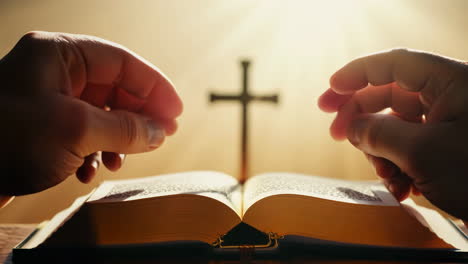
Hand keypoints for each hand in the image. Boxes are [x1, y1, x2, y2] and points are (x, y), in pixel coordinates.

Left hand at [0, 31, 181, 194]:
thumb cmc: (3, 140)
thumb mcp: (74, 130)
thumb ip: (125, 128)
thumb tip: (161, 131)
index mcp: (60, 55)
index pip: (122, 61)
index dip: (155, 86)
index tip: (176, 113)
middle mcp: (55, 72)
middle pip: (115, 88)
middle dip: (137, 116)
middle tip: (160, 138)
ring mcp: (48, 100)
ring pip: (102, 113)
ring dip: (117, 138)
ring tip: (120, 160)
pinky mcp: (44, 126)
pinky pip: (84, 132)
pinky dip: (94, 151)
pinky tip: (89, 169)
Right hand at [318, 48, 467, 220]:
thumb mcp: (424, 153)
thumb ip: (380, 134)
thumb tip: (352, 127)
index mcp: (452, 83)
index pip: (395, 64)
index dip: (358, 73)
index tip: (331, 89)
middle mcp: (451, 99)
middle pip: (391, 95)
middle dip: (361, 116)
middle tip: (335, 132)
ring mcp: (449, 125)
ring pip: (397, 126)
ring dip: (380, 151)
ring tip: (384, 175)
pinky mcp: (448, 149)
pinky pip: (410, 148)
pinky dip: (397, 166)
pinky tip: (399, 187)